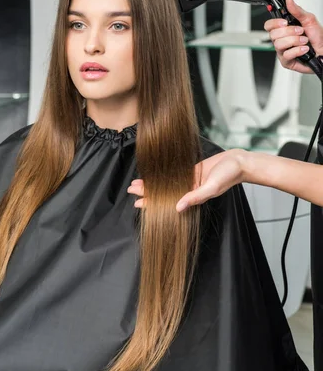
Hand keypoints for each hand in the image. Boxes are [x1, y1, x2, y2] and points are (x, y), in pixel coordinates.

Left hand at [127, 149, 246, 211]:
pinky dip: (163, 175)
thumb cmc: (228, 175)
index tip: (138, 203)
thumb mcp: (212, 187)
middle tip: (131, 190)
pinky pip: (174, 175)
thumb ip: (196, 197)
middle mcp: (189, 191)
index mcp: (193, 198)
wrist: (239, 162)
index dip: (153, 203)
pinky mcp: (192, 171)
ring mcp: (190, 181)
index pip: (167, 203)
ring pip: (166, 184)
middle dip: (148, 192)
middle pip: (163, 194)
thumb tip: (178, 207)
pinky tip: (154, 174)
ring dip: (153, 183)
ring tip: (138, 183)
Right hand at [264, 0, 322, 73]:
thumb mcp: (309, 19)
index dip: (274, 23)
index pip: (269, 25)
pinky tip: (304, 49)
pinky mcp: (286, 61)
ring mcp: (282, 51)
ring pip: (279, 45)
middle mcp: (281, 40)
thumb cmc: (318, 37)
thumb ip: (297, 10)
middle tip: (300, 31)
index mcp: (284, 29)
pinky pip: (286, 55)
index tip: (284, 22)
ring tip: (304, 41)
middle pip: (273, 35)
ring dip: (294, 41)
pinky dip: (297, 50)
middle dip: (289, 32)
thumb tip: (289, 0)